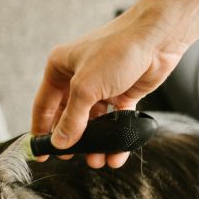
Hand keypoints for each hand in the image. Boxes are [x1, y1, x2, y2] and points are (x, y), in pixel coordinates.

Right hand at [31, 3, 189, 168]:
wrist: (158, 37)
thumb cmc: (117, 49)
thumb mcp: (86, 87)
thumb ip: (71, 119)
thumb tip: (59, 143)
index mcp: (60, 68)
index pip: (44, 105)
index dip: (40, 130)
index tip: (40, 153)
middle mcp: (78, 77)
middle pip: (69, 116)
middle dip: (72, 139)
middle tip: (72, 158)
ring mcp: (102, 86)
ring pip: (93, 122)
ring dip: (96, 142)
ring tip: (97, 161)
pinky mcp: (123, 93)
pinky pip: (115, 121)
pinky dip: (115, 138)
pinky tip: (116, 155)